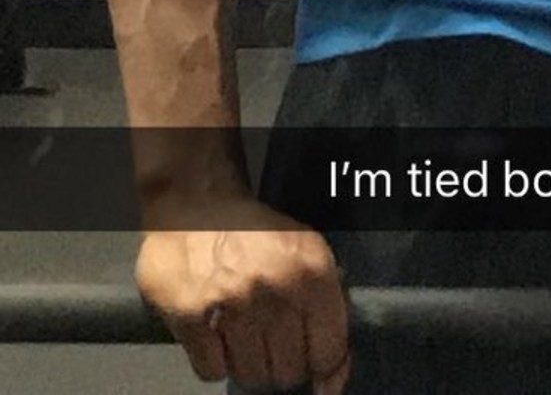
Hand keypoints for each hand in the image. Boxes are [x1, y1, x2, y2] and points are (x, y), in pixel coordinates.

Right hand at [136, 197, 350, 392]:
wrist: (196, 201)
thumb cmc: (256, 233)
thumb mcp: (305, 253)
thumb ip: (326, 311)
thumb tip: (332, 380)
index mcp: (312, 270)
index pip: (329, 351)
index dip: (324, 369)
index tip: (315, 372)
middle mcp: (276, 286)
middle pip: (288, 372)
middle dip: (281, 363)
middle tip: (268, 340)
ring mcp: (232, 302)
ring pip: (251, 376)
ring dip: (247, 363)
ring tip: (240, 332)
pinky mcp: (190, 315)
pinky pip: (212, 371)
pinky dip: (214, 360)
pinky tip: (214, 330)